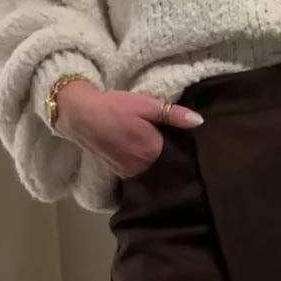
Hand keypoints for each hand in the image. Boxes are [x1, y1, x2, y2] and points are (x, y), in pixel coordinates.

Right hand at [55, 83, 202, 179]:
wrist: (80, 115)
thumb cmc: (115, 107)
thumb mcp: (146, 105)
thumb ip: (173, 115)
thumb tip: (200, 122)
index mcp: (154, 151)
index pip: (179, 155)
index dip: (184, 148)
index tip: (189, 142)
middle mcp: (142, 168)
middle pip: (165, 166)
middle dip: (171, 159)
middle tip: (176, 145)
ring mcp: (129, 173)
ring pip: (151, 172)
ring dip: (156, 165)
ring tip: (160, 153)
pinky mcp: (118, 174)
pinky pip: (138, 175)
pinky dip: (143, 168)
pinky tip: (142, 158)